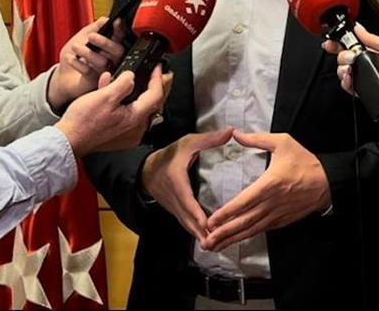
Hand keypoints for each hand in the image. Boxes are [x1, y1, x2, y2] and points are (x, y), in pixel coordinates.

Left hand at [48, 17, 127, 112]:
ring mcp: (105, 72)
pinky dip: (79, 64)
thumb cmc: (74, 56)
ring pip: (103, 62)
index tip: (116, 22)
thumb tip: (105, 19)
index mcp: (110, 47)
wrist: (62, 75)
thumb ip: (94, 27)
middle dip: (104, 42)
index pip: (120, 38)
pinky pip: (91, 72)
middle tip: (91, 37)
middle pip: (118, 52)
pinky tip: (71, 58)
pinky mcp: (95, 83)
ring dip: (88, 52)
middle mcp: (111, 60)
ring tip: (75, 47)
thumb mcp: (82, 36)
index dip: (120, 30)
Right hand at [54, 66, 163, 156]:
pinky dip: (125, 103)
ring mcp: (129, 135)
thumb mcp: (104, 96)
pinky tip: (111, 93)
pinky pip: (129, 115)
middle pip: (152, 103)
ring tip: (122, 79)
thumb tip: (132, 76)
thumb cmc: (83, 121)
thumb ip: (123, 84)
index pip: (156, 95)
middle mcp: (136, 130)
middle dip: (153, 85)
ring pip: (140, 108)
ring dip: (135, 92)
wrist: (68, 140)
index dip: (158, 78)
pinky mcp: (120, 136)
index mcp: (135, 119)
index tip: (157, 67)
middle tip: (154, 73)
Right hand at [141, 127, 234, 241]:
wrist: (147, 169)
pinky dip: (195, 232)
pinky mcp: (174, 211)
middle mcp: (174, 198)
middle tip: (216, 243)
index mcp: (178, 182)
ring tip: (214, 246)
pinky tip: (207, 240)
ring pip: (186, 224)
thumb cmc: (170, 155)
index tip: (207, 224)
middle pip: (188, 219)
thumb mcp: (188, 143)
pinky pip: (185, 223)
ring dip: (199, 235)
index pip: (187, 200)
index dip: (196, 213)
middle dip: (201, 232)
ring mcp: (173, 207)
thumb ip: (209, 139)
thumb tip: (231, 131)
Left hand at [201, 130, 331, 252]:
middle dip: (223, 233)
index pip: (243, 202)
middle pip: (244, 222)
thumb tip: (235, 133)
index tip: (211, 221)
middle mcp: (271, 203)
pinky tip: (234, 241)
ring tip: (214, 246)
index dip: (226, 213)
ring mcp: (276, 215)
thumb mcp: (283, 143)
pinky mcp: (281, 221)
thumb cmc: (304, 161)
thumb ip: (257, 139)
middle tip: (206, 241)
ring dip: (232, 239)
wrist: (327, 182)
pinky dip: (246, 237)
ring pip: (251, 230)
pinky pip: (261, 231)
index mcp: (269, 184)